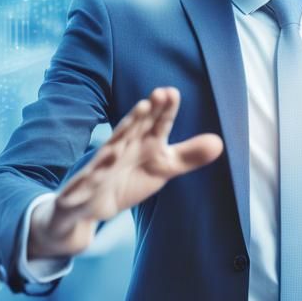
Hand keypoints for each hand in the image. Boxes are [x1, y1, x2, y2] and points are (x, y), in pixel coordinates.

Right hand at [28, 87, 222, 259]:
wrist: (88, 207)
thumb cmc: (127, 178)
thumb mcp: (161, 168)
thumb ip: (188, 156)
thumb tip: (220, 143)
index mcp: (140, 144)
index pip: (154, 125)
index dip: (163, 111)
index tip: (171, 92)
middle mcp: (119, 151)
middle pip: (131, 131)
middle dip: (140, 116)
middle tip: (154, 98)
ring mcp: (98, 169)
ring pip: (107, 153)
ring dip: (116, 140)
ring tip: (126, 126)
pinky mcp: (81, 190)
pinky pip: (83, 186)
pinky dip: (86, 181)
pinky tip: (92, 175)